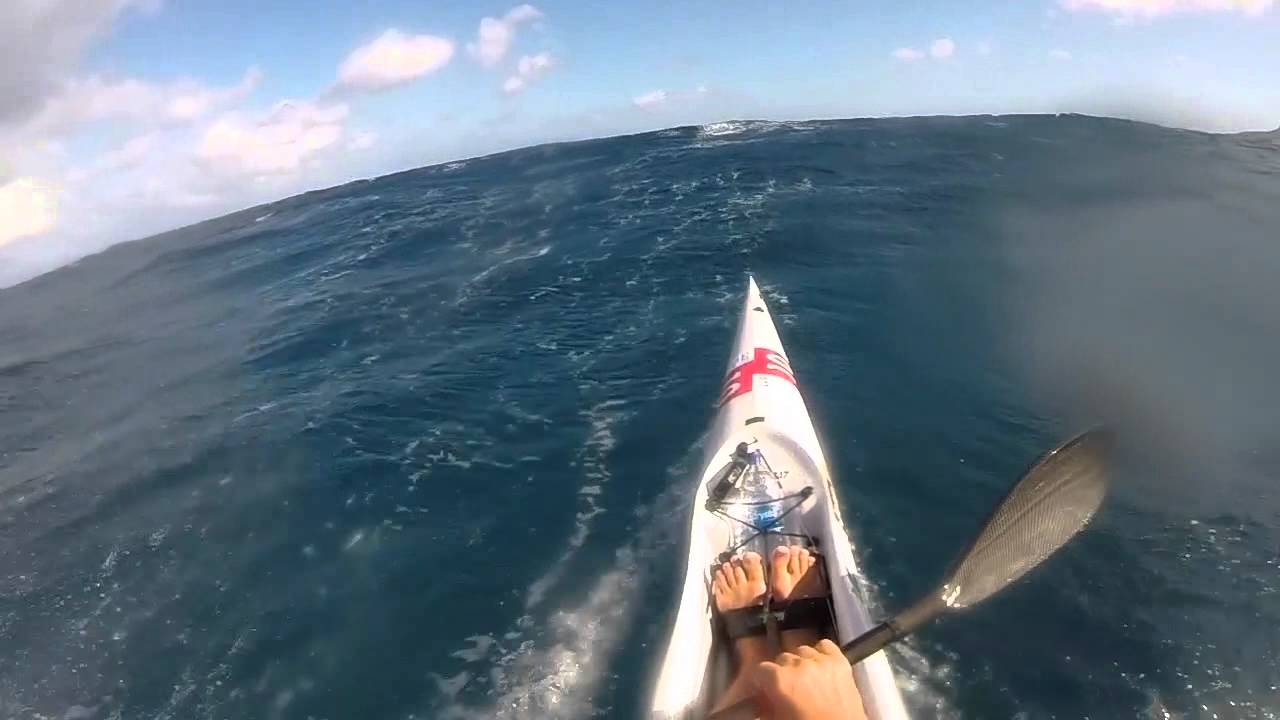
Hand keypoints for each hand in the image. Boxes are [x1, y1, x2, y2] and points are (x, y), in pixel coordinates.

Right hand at [750, 639, 867, 719]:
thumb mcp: (779, 719)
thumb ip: (765, 706)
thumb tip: (761, 700)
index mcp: (779, 680)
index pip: (760, 670)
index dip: (761, 682)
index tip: (764, 691)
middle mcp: (798, 665)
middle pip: (781, 658)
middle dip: (781, 673)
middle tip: (787, 690)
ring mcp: (820, 661)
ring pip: (802, 651)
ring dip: (800, 663)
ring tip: (806, 681)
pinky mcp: (839, 662)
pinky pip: (824, 646)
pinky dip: (820, 654)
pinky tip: (820, 668)